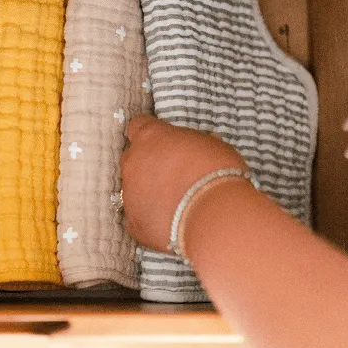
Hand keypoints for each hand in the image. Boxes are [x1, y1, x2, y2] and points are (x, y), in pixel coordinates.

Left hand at [120, 114, 246, 251]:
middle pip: (133, 158)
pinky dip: (151, 218)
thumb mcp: (211, 145)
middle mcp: (133, 162)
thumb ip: (192, 144)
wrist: (214, 215)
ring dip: (148, 192)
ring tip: (174, 202)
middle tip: (173, 174)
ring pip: (133, 188)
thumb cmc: (218, 172)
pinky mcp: (133, 222)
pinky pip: (138, 216)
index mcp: (150, 137)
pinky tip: (171, 222)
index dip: (151, 134)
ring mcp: (129, 193)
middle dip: (148, 164)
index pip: (139, 125)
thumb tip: (194, 148)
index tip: (162, 141)